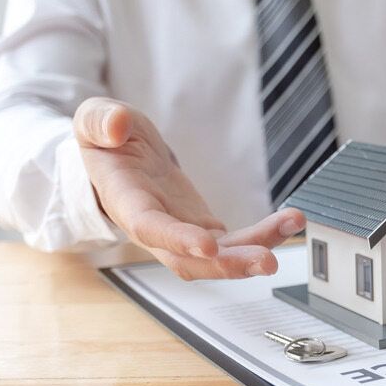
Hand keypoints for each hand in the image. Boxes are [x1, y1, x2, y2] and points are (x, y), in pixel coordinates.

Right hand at [74, 97, 304, 278]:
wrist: (119, 159)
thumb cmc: (107, 141)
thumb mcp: (93, 120)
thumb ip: (99, 121)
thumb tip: (115, 125)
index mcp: (127, 202)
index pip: (151, 228)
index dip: (178, 240)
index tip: (208, 245)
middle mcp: (155, 229)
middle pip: (189, 261)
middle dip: (228, 265)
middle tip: (267, 260)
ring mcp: (182, 234)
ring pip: (218, 257)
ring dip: (256, 250)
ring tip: (292, 225)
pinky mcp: (204, 230)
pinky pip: (235, 242)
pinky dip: (263, 235)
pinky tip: (290, 222)